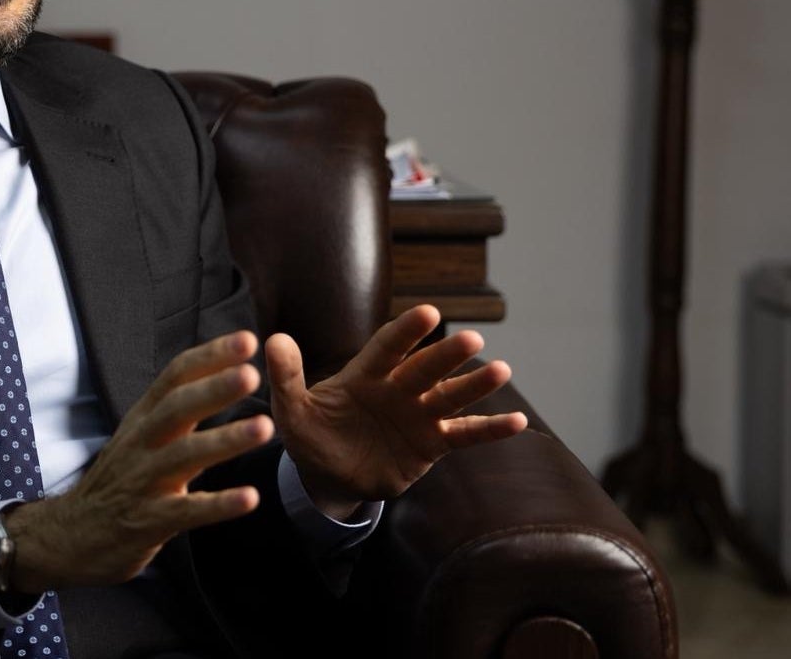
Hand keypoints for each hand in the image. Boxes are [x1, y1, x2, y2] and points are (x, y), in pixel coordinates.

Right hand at [5, 331, 274, 591]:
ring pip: (184, 455)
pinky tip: (250, 498)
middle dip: (214, 388)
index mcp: (143, 419)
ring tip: (264, 427)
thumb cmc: (118, 482)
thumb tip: (220, 373)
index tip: (247, 339)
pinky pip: (186, 511)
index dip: (209, 357)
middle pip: (177, 408)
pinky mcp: (147, 522)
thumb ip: (175, 410)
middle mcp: (140, 443)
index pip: (175, 377)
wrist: (70, 537)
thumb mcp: (139, 437)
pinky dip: (219, 504)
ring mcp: (142, 482)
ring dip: (225, 440)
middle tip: (252, 373)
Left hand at [265, 305, 527, 513]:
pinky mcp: (431, 444)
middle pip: (425, 369)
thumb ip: (286, 377)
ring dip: (474, 385)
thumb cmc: (309, 435)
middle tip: (470, 340)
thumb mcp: (291, 411)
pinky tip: (519, 423)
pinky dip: (490, 430)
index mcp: (365, 374)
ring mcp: (418, 415)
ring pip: (450, 396)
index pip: (388, 347)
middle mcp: (398, 388)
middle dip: (446, 357)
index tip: (428, 313)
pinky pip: (464, 435)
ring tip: (501, 370)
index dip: (406, 332)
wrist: (327, 476)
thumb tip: (272, 338)